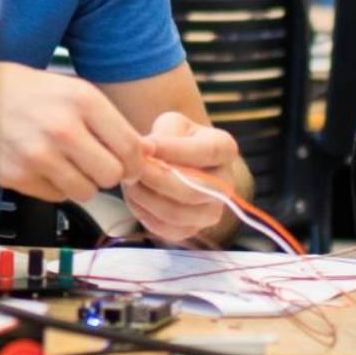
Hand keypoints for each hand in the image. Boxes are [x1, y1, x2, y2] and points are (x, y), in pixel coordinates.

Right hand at [0, 63, 144, 202]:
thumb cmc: (30, 92)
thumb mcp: (75, 91)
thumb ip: (110, 122)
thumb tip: (145, 154)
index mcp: (83, 101)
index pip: (131, 148)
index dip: (135, 162)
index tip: (130, 164)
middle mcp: (62, 128)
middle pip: (112, 175)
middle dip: (107, 173)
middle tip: (96, 163)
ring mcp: (38, 155)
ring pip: (86, 192)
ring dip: (81, 182)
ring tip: (66, 162)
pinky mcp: (17, 176)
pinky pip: (57, 197)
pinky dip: (54, 186)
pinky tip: (43, 164)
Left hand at [120, 112, 241, 243]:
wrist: (175, 160)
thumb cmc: (174, 137)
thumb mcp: (171, 124)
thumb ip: (162, 135)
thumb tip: (144, 149)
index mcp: (225, 150)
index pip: (206, 153)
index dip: (173, 151)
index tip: (144, 146)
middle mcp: (226, 185)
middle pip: (192, 190)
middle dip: (156, 179)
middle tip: (131, 168)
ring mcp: (211, 212)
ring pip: (176, 214)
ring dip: (146, 198)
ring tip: (129, 180)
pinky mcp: (191, 230)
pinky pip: (165, 229)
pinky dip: (144, 213)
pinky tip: (135, 196)